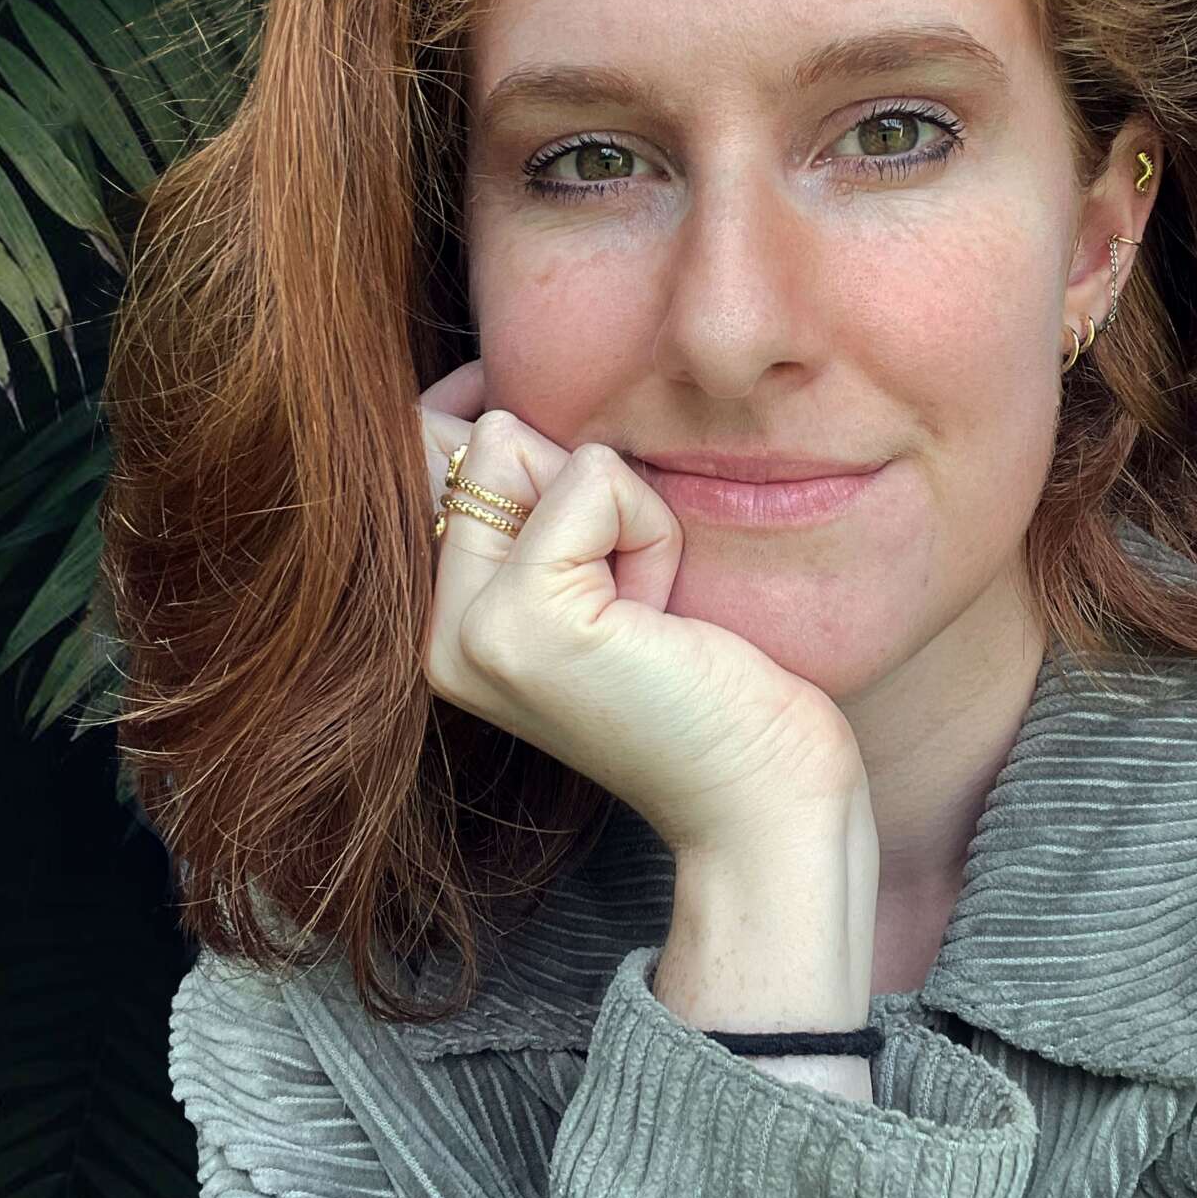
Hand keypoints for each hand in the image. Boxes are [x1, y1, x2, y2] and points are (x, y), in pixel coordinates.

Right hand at [419, 360, 869, 862]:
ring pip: (530, 446)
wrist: (764, 802)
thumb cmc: (707, 685)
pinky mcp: (526, 621)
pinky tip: (664, 618)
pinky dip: (651, 529)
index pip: (432, 452)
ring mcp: (469, 632)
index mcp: (442, 623)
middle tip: (632, 598)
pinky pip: (593, 480)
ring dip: (625, 511)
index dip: (519, 441)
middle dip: (588, 490)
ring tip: (647, 611)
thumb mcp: (602, 577)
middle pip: (484, 440)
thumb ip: (532, 500)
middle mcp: (433, 632)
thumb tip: (480, 395)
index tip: (597, 517)